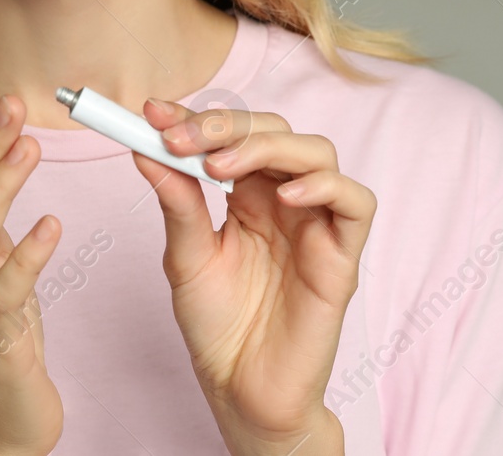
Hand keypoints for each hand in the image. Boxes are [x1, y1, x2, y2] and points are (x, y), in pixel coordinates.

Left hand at [131, 99, 374, 452]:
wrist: (241, 390)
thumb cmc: (217, 327)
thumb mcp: (184, 258)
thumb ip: (176, 204)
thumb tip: (145, 149)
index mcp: (245, 195)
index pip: (230, 136)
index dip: (195, 118)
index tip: (153, 112)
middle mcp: (283, 200)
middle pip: (274, 131)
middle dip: (225, 125)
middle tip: (180, 139)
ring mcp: (315, 224)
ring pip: (316, 152)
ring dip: (267, 146)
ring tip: (220, 166)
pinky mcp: (342, 255)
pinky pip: (356, 202)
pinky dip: (326, 186)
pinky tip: (285, 196)